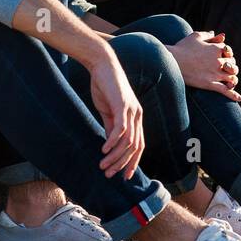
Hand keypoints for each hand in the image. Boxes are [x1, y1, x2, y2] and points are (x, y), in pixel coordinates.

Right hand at [86, 49, 144, 178]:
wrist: (102, 65)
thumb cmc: (104, 86)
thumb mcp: (108, 111)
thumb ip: (111, 127)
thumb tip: (110, 146)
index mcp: (136, 117)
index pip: (139, 144)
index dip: (133, 161)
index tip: (124, 175)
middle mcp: (137, 115)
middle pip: (135, 146)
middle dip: (123, 163)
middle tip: (110, 174)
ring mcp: (131, 110)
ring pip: (127, 141)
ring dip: (115, 156)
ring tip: (102, 165)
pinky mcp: (122, 106)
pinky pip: (120, 129)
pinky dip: (113, 142)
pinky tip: (104, 150)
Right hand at [167, 31, 240, 100]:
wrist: (171, 61)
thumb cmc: (182, 47)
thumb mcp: (196, 36)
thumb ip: (208, 35)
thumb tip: (217, 33)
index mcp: (217, 49)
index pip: (229, 52)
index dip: (227, 55)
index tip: (222, 58)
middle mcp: (219, 61)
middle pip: (233, 65)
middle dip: (230, 67)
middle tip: (225, 70)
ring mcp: (215, 74)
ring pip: (232, 78)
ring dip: (233, 79)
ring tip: (230, 82)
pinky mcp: (210, 84)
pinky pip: (226, 91)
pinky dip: (234, 95)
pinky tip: (240, 98)